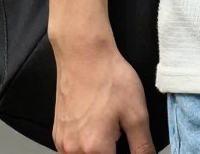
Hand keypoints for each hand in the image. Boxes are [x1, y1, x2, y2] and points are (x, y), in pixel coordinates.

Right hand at [50, 39, 155, 153]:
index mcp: (94, 149)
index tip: (128, 143)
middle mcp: (73, 150)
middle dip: (112, 152)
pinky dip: (85, 146)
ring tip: (109, 130)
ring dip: (98, 151)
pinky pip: (72, 150)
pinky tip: (96, 128)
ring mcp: (62, 142)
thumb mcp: (137, 114)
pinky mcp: (57, 133)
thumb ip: (142, 147)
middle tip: (120, 135)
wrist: (84, 55)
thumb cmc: (108, 78)